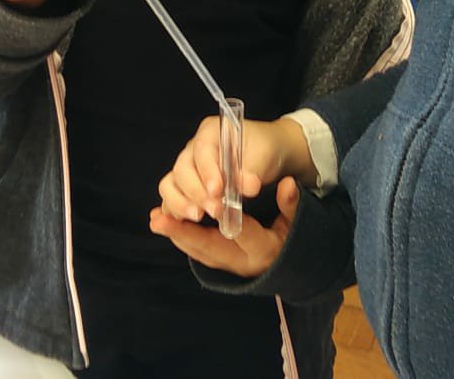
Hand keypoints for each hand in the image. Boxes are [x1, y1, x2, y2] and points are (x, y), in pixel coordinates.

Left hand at [149, 177, 300, 277]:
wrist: (291, 268)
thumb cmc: (294, 239)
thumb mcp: (297, 221)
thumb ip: (291, 204)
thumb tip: (288, 184)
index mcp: (263, 251)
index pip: (242, 233)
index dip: (226, 217)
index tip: (209, 201)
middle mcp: (242, 262)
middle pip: (209, 248)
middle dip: (183, 233)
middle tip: (160, 220)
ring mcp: (229, 267)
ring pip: (199, 252)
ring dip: (177, 236)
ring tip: (157, 220)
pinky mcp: (220, 265)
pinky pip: (197, 252)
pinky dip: (181, 238)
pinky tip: (166, 224)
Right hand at [156, 116, 314, 225]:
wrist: (265, 153)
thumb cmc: (263, 149)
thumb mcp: (263, 154)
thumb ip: (253, 170)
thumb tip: (248, 187)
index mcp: (211, 132)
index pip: (202, 150)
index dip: (208, 172)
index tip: (218, 191)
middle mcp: (193, 149)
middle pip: (182, 169)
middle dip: (196, 192)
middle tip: (215, 210)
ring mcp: (187, 168)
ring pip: (171, 184)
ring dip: (181, 203)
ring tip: (198, 216)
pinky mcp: (185, 187)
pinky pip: (171, 198)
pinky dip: (175, 210)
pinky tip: (184, 222)